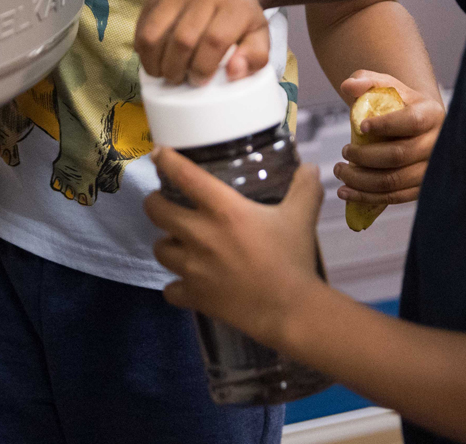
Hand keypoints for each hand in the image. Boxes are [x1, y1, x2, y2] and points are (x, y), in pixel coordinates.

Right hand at [134, 0, 270, 83]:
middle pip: (182, 39)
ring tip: (161, 72)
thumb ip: (255, 58)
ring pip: (154, 32)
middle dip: (176, 69)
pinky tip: (152, 57)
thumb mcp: (261, 35)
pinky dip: (142, 46)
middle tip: (179, 80)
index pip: (214, 41)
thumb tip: (234, 72)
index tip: (199, 81)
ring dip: (153, 61)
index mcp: (234, 4)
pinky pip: (142, 23)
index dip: (203, 67)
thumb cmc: (244, 14)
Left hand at [146, 148, 326, 350]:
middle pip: (156, 211)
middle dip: (155, 203)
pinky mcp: (194, 296)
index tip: (159, 154)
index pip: (184, 175)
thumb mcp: (301, 216)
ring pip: (159, 248)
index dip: (165, 160)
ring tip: (178, 242)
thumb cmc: (293, 258)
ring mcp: (193, 268)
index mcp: (224, 209)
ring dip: (166, 243)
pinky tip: (188, 282)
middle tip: (164, 202)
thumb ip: (304, 187)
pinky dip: (176, 285)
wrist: (291, 310)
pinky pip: (169, 289)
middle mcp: (201, 235)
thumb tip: (310, 166)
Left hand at [336, 71, 443, 205]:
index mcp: (432, 114)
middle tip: (343, 152)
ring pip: (394, 181)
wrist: (413, 125)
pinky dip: (367, 197)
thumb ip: (366, 81)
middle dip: (365, 156)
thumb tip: (347, 86)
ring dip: (361, 180)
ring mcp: (431, 169)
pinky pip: (394, 198)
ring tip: (340, 171)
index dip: (385, 125)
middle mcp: (438, 143)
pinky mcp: (421, 189)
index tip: (361, 126)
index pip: (411, 122)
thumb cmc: (396, 103)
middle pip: (399, 155)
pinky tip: (346, 191)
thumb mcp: (383, 86)